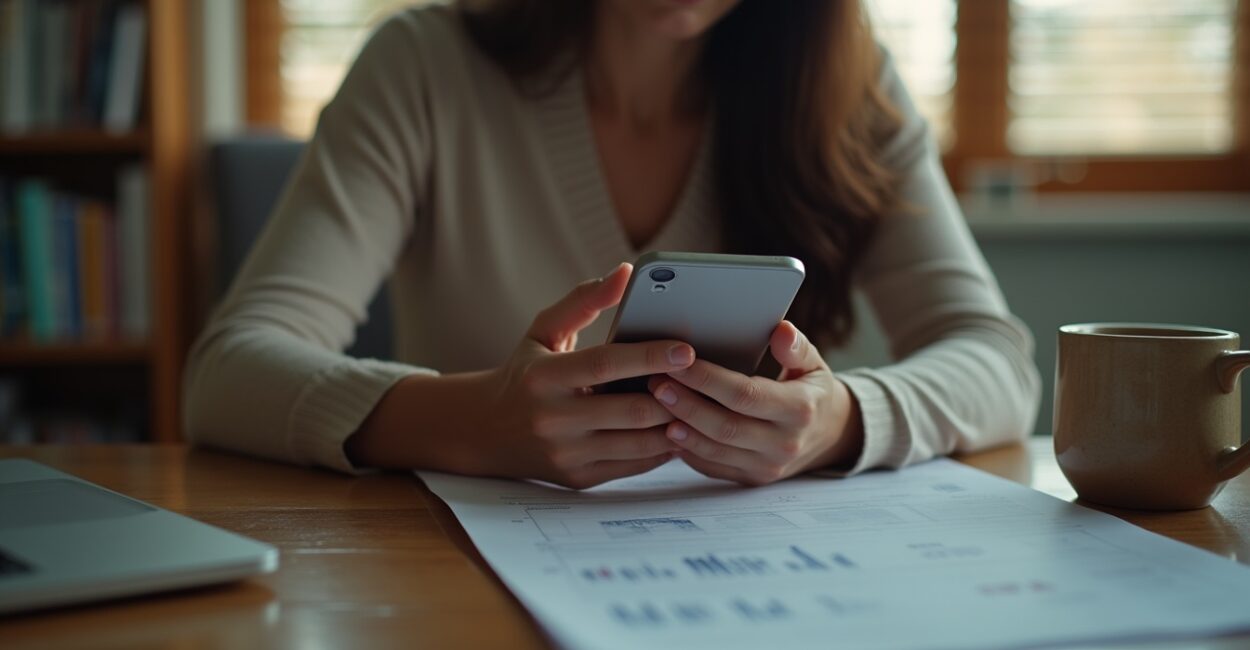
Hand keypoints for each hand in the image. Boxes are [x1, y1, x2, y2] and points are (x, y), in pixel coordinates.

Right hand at [470, 263, 695, 487]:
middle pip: (631, 409)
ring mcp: (566, 454)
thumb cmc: (525, 372)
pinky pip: (634, 465)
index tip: (686, 349)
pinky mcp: (579, 478)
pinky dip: (662, 448)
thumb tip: (626, 273)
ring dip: (675, 424)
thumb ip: (584, 300)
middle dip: (674, 395)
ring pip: (638, 442)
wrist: (485, 430)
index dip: (649, 356)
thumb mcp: (544, 331)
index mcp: (544, 377)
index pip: (605, 365)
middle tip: (704, 380)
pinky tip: (678, 428)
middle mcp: (553, 419)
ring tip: (698, 403)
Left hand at [648, 321, 862, 485]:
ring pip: (714, 450)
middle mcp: (784, 443)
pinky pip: (711, 466)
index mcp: (800, 410)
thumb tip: (781, 330)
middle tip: (655, 381)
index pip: (746, 394)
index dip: (708, 379)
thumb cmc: (812, 391)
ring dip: (680, 427)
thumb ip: (796, 348)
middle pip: (724, 426)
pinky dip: (686, 448)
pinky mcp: (750, 480)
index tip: (679, 361)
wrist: (829, 436)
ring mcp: (766, 467)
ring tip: (653, 402)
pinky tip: (665, 426)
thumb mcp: (814, 365)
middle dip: (685, 403)